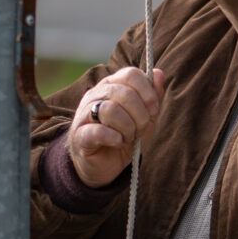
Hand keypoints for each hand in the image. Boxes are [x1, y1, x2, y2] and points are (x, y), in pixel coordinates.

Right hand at [67, 66, 166, 187]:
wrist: (104, 165)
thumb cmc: (125, 136)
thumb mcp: (145, 117)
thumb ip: (152, 95)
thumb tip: (158, 73)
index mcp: (112, 85)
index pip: (130, 74)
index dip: (147, 92)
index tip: (153, 110)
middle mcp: (96, 94)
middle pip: (124, 93)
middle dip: (140, 115)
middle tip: (140, 129)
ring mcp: (85, 113)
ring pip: (110, 109)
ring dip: (127, 127)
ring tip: (128, 137)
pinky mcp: (79, 135)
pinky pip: (99, 131)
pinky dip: (115, 138)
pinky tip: (118, 142)